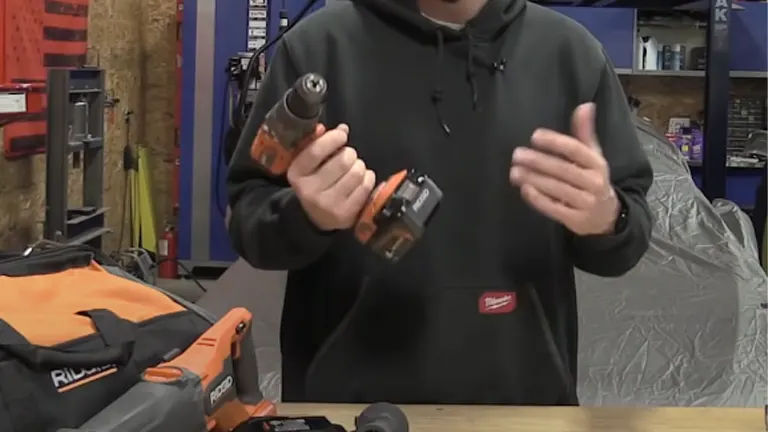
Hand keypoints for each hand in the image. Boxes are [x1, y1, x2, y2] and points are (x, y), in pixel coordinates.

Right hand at [287, 123, 375, 230]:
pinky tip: (361, 181)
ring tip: (354, 169)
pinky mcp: (345, 214)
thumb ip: (320, 142)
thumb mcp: (309, 163)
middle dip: (350, 154)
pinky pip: (365, 186)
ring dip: (360, 166)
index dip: (333, 138)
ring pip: (357, 172)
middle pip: (343, 160)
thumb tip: (342, 128)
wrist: (317, 218)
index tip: (342, 135)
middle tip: (348, 157)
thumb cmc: (316, 181)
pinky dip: (368, 179)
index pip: (316, 150)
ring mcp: (328, 204)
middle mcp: (309, 190)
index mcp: (297, 173)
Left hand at [510, 103, 619, 235]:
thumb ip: (584, 133)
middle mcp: (594, 182)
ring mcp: (585, 202)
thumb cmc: (592, 179)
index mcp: (597, 163)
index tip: (535, 136)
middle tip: (516, 155)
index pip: (576, 150)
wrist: (605, 216)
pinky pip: (554, 208)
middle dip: (538, 161)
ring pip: (557, 188)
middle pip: (563, 169)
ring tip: (514, 172)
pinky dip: (538, 199)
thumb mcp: (593, 156)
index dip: (555, 142)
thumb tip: (585, 105)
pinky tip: (524, 189)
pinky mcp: (575, 219)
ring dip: (533, 179)